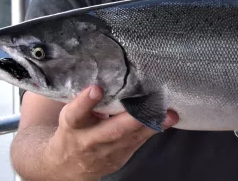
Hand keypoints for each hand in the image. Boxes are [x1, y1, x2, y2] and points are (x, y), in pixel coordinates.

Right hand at [47, 85, 178, 180]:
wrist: (68, 166)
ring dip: (151, 125)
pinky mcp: (121, 156)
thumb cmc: (74, 130)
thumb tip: (106, 72)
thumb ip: (85, 100)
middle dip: (131, 118)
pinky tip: (168, 119)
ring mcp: (106, 152)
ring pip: (130, 138)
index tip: (96, 88)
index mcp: (73, 125)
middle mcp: (89, 140)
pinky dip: (153, 129)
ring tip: (169, 113)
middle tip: (148, 104)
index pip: (76, 114)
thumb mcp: (71, 115)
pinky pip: (139, 142)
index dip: (85, 102)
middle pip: (111, 131)